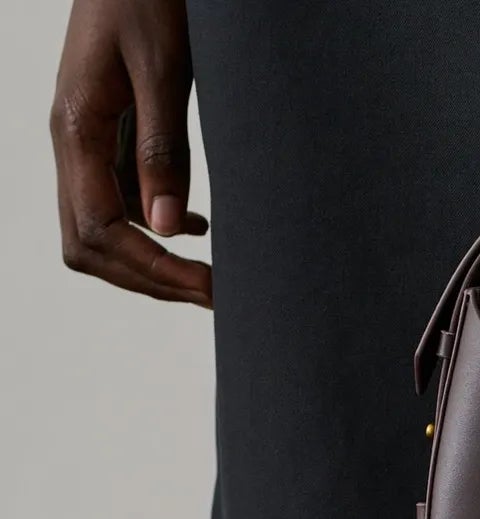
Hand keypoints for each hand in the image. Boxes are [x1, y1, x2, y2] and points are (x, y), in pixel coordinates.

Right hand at [50, 0, 210, 305]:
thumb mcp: (161, 68)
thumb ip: (161, 147)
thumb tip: (165, 230)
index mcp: (74, 128)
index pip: (99, 231)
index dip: (152, 271)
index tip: (207, 286)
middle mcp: (70, 140)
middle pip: (90, 245)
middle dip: (148, 278)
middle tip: (211, 292)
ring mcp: (85, 138)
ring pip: (103, 228)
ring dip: (152, 258)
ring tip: (209, 271)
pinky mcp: (105, 132)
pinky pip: (118, 198)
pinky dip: (154, 225)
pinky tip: (194, 223)